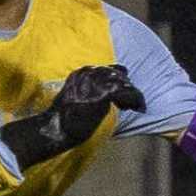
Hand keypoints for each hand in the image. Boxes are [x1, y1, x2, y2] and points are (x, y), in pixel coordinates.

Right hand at [0, 63, 140, 170]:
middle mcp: (89, 73)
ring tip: (136, 106)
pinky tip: (138, 108)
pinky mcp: (104, 94)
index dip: (117, 79)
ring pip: (124, 82)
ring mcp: (96, 82)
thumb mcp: (75, 98)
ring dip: (132, 94)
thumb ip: (89, 91)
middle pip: (117, 74)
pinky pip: (128, 92)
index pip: (106, 69)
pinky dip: (136, 100)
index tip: (122, 93)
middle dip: (127, 87)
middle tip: (132, 102)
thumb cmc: (64, 118)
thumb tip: (106, 95)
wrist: (56, 127)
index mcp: (81, 73)